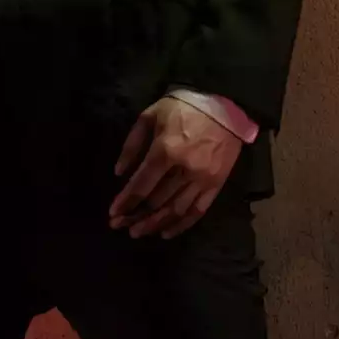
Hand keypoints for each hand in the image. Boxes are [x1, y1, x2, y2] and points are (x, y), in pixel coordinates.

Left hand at [108, 95, 242, 239]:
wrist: (226, 105)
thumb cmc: (184, 107)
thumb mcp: (150, 115)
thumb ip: (132, 144)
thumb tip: (119, 172)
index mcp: (166, 150)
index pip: (141, 185)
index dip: (125, 201)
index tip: (112, 213)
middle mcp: (184, 169)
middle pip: (156, 201)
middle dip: (135, 216)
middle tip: (119, 226)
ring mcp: (203, 179)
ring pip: (175, 210)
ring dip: (155, 224)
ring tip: (138, 232)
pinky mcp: (217, 184)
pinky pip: (198, 211)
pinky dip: (181, 225)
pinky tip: (167, 233)